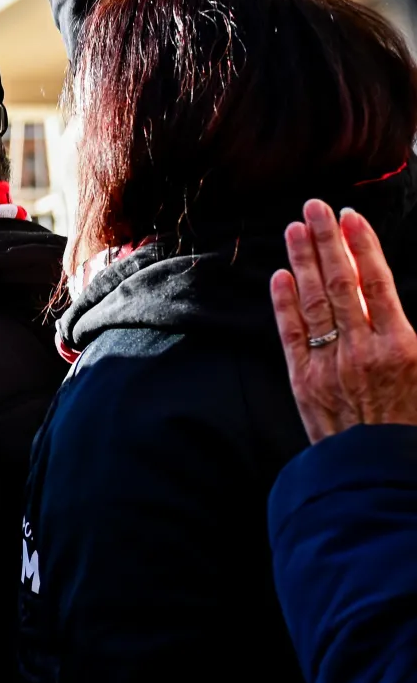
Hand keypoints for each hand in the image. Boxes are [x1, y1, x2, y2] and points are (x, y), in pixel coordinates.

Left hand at [272, 199, 416, 440]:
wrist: (379, 475)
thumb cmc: (412, 426)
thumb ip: (407, 339)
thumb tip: (386, 299)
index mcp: (403, 346)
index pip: (378, 284)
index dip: (363, 246)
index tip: (351, 216)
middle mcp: (363, 349)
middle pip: (341, 283)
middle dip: (327, 241)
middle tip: (314, 207)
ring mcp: (329, 364)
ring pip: (313, 301)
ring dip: (302, 261)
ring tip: (294, 228)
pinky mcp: (303, 382)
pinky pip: (291, 334)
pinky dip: (283, 303)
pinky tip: (279, 275)